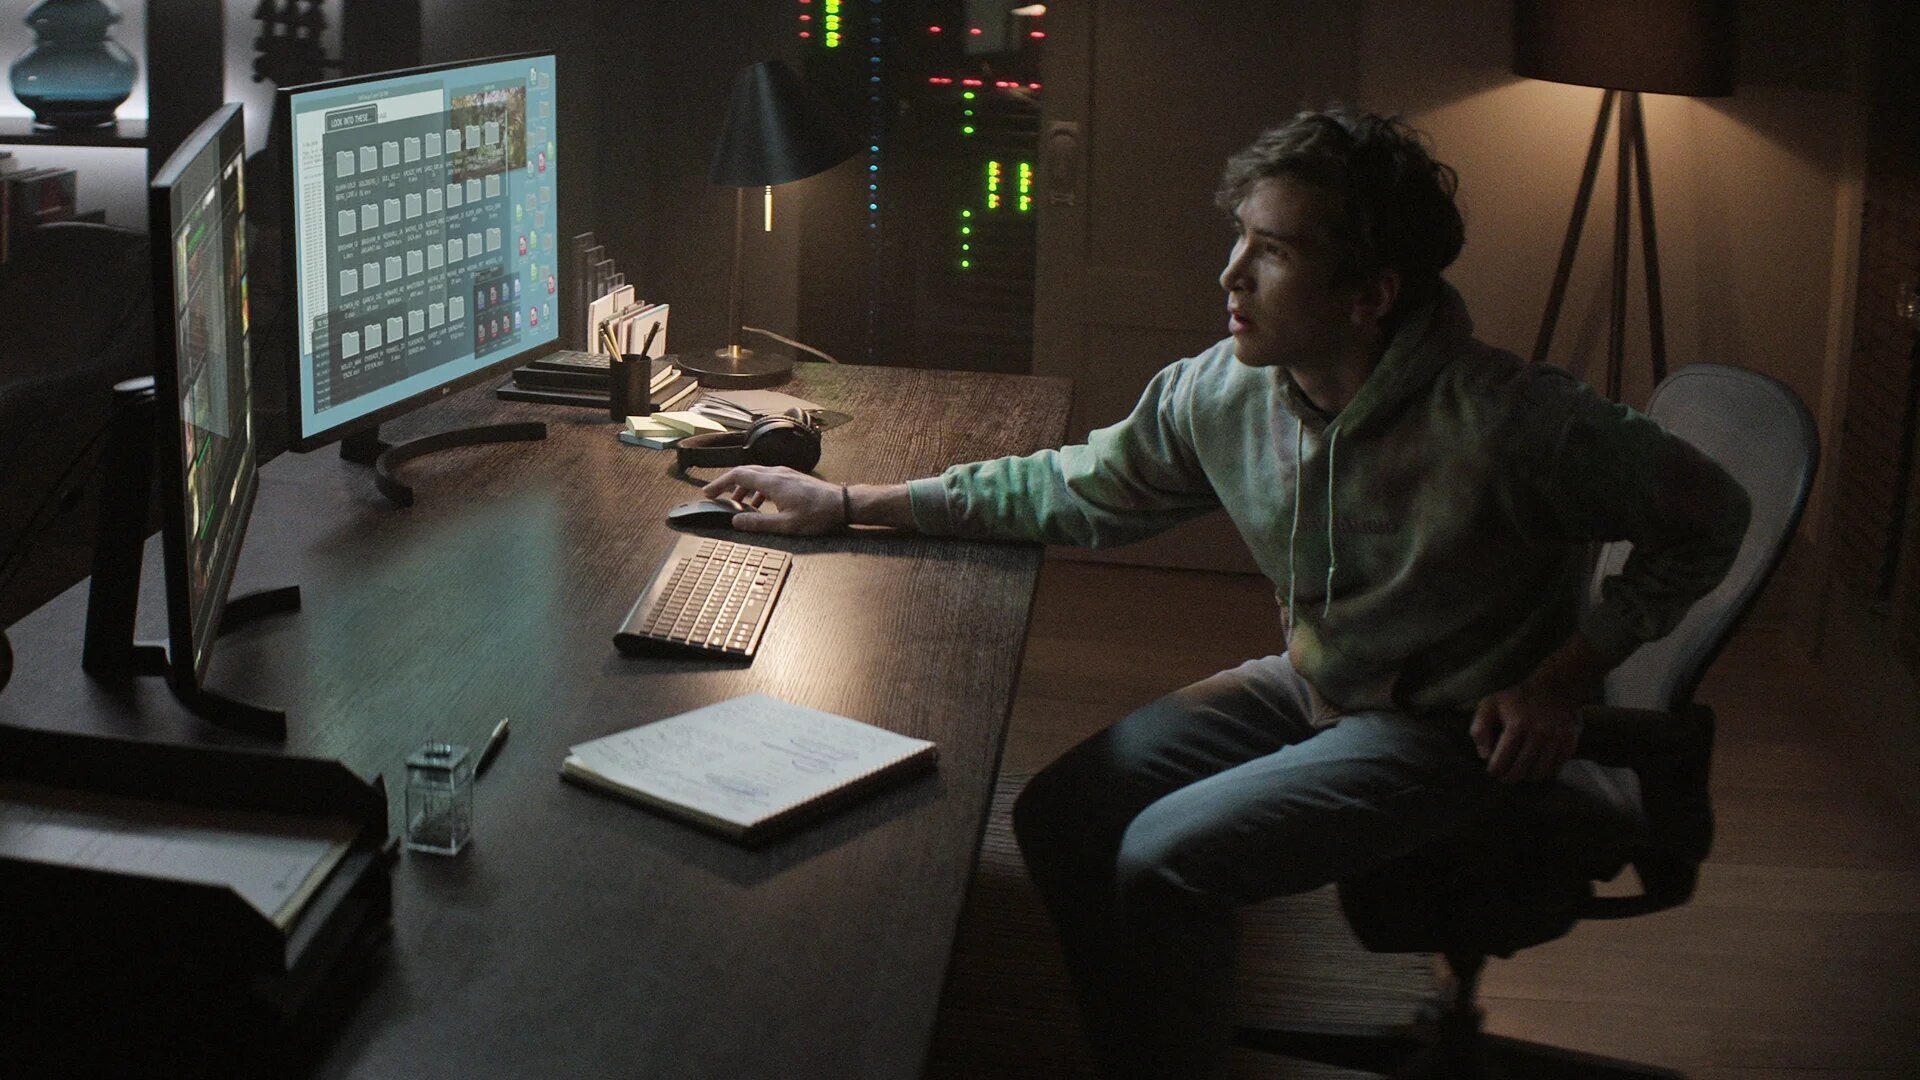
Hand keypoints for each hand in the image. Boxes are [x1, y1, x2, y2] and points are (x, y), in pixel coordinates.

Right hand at [701, 465, 843, 534]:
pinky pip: (768, 479)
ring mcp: (786, 474)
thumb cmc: (818, 514)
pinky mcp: (792, 479)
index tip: (708, 492)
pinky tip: (759, 504)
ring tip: (736, 503)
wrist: (843, 504)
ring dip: (743, 487)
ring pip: (757, 475)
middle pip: (745, 472)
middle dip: (728, 483)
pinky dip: (757, 489)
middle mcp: (777, 473)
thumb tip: (736, 520)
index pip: (738, 475)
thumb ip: (758, 523)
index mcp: (772, 482)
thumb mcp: (786, 525)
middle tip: (715, 495)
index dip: (720, 482)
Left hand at [1471, 678, 1584, 783]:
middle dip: (1510, 777)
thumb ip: (1479, 729)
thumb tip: (1484, 755)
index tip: (1493, 771)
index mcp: (1517, 724)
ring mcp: (1556, 738)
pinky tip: (1537, 766)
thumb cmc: (1516, 699)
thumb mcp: (1489, 705)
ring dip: (1528, 776)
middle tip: (1505, 777)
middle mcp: (1539, 733)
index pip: (1503, 759)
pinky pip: (1556, 768)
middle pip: (1522, 769)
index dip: (1496, 769)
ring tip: (1521, 771)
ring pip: (1540, 772)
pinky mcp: (1570, 741)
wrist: (1555, 687)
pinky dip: (1545, 772)